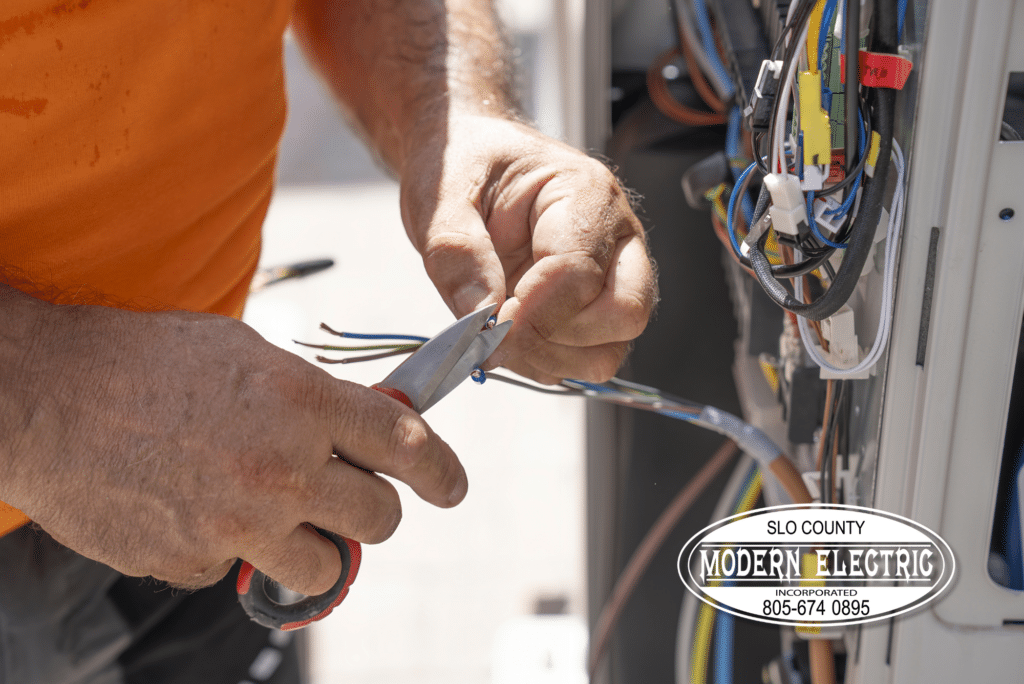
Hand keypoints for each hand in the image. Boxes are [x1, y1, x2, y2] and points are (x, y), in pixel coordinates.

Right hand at [0, 291, 465, 594]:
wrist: (45, 396)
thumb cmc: (146, 361)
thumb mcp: (247, 354)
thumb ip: (312, 399)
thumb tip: (364, 431)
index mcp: (303, 403)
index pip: (407, 447)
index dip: (442, 471)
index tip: (451, 488)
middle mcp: (282, 469)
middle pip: (379, 520)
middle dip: (371, 510)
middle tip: (348, 496)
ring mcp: (239, 524)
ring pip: (326, 566)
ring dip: (314, 545)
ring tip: (276, 513)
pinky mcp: (196, 562)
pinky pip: (243, 572)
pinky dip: (234, 549)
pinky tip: (197, 507)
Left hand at [399, 114, 657, 383]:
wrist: (467, 159)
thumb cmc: (463, 162)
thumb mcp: (442, 194)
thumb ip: (456, 253)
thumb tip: (480, 320)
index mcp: (585, 193)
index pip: (579, 273)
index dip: (531, 314)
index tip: (484, 326)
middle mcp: (615, 237)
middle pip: (623, 314)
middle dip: (555, 338)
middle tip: (495, 331)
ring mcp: (611, 276)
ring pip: (610, 347)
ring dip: (549, 358)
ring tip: (497, 332)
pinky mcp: (593, 308)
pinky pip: (586, 359)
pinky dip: (545, 363)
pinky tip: (509, 334)